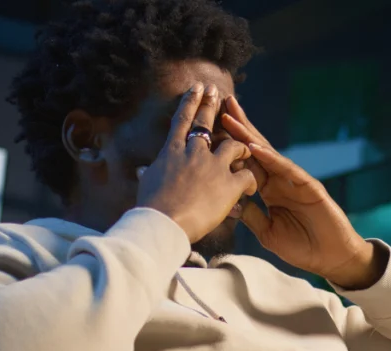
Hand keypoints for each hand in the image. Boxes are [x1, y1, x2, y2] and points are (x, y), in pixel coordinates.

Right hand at [137, 84, 256, 243]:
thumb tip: (140, 170)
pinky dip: (251, 180)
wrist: (163, 222)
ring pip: (233, 146)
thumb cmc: (151, 208)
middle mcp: (193, 153)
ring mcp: (213, 166)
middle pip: (205, 123)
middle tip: (216, 89)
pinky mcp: (229, 183)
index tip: (196, 88)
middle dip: (210, 104)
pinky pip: (247, 174)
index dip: (189, 102)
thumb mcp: (147, 185)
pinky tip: (250, 188)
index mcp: (171, 152)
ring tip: (246, 148)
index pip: (181, 122)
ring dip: (241, 147)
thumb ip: (148, 173)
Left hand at [221, 97, 383, 288]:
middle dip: (237, 128)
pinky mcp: (309, 186)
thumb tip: (229, 202)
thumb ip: (251, 215)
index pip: (245, 164)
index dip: (228, 147)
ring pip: (268, 153)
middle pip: (254, 149)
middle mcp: (279, 181)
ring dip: (248, 135)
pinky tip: (254, 147)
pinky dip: (270, 158)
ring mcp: (294, 181)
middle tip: (219, 104)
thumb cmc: (302, 247)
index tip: (207, 131)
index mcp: (269, 191)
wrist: (331, 258)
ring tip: (230, 116)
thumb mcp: (267, 232)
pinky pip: (286, 170)